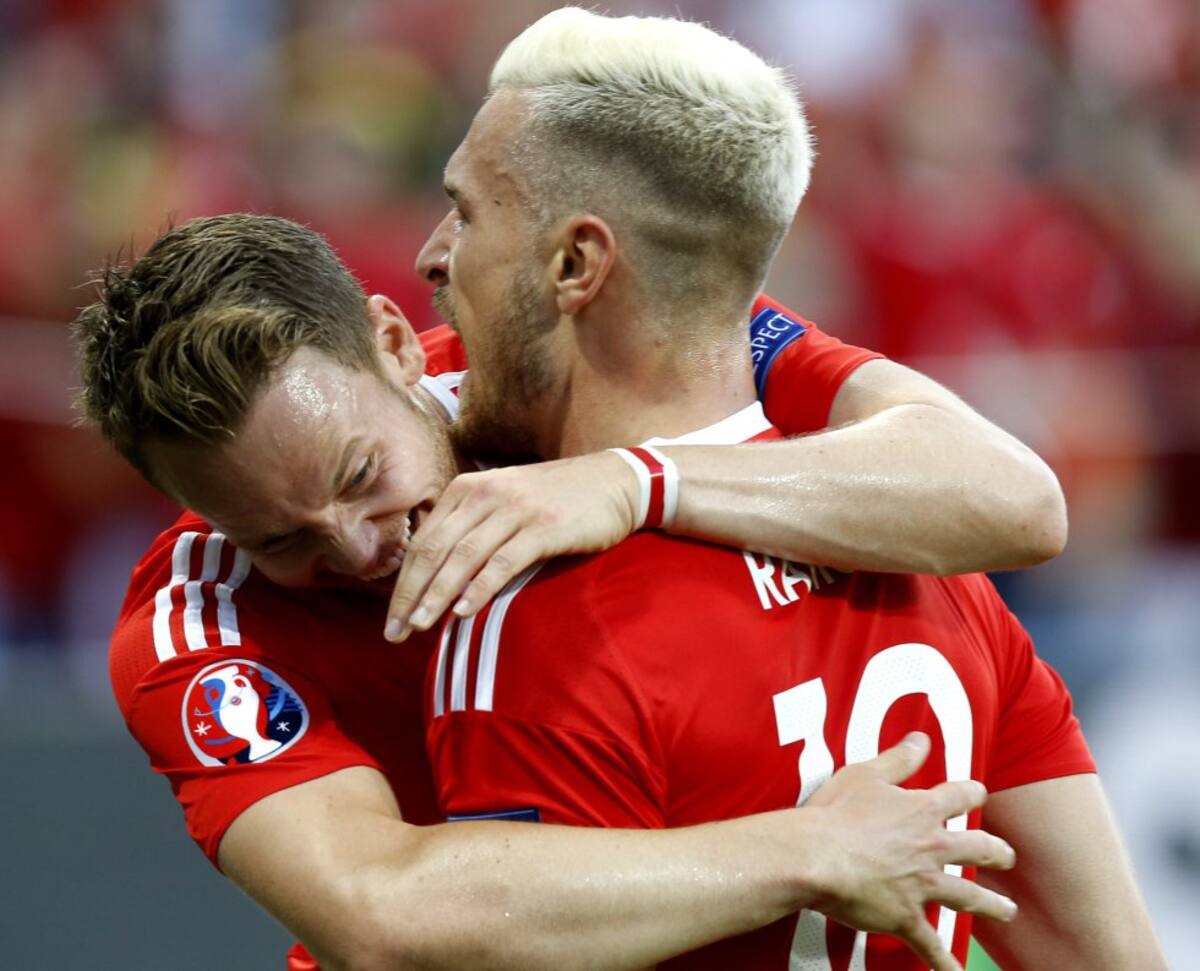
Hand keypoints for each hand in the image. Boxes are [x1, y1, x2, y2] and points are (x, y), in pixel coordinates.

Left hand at [385, 451, 640, 640]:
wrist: (616, 482)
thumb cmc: (557, 500)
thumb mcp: (504, 502)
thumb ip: (471, 528)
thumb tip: (435, 576)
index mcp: (467, 488)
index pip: (423, 541)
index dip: (403, 583)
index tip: (393, 620)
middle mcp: (484, 493)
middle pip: (434, 549)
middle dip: (411, 594)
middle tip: (396, 633)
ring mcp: (514, 509)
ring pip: (463, 556)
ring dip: (437, 595)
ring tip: (420, 627)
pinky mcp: (544, 527)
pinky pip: (503, 562)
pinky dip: (480, 588)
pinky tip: (464, 612)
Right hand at [800, 733, 1015, 970]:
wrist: (816, 856)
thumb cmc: (835, 813)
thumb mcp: (866, 774)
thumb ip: (899, 759)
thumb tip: (922, 738)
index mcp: (922, 810)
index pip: (960, 795)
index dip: (971, 793)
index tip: (978, 793)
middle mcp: (931, 847)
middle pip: (977, 848)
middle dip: (996, 852)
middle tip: (1007, 857)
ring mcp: (922, 885)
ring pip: (967, 896)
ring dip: (990, 905)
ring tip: (1006, 911)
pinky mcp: (905, 916)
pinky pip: (930, 944)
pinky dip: (944, 962)